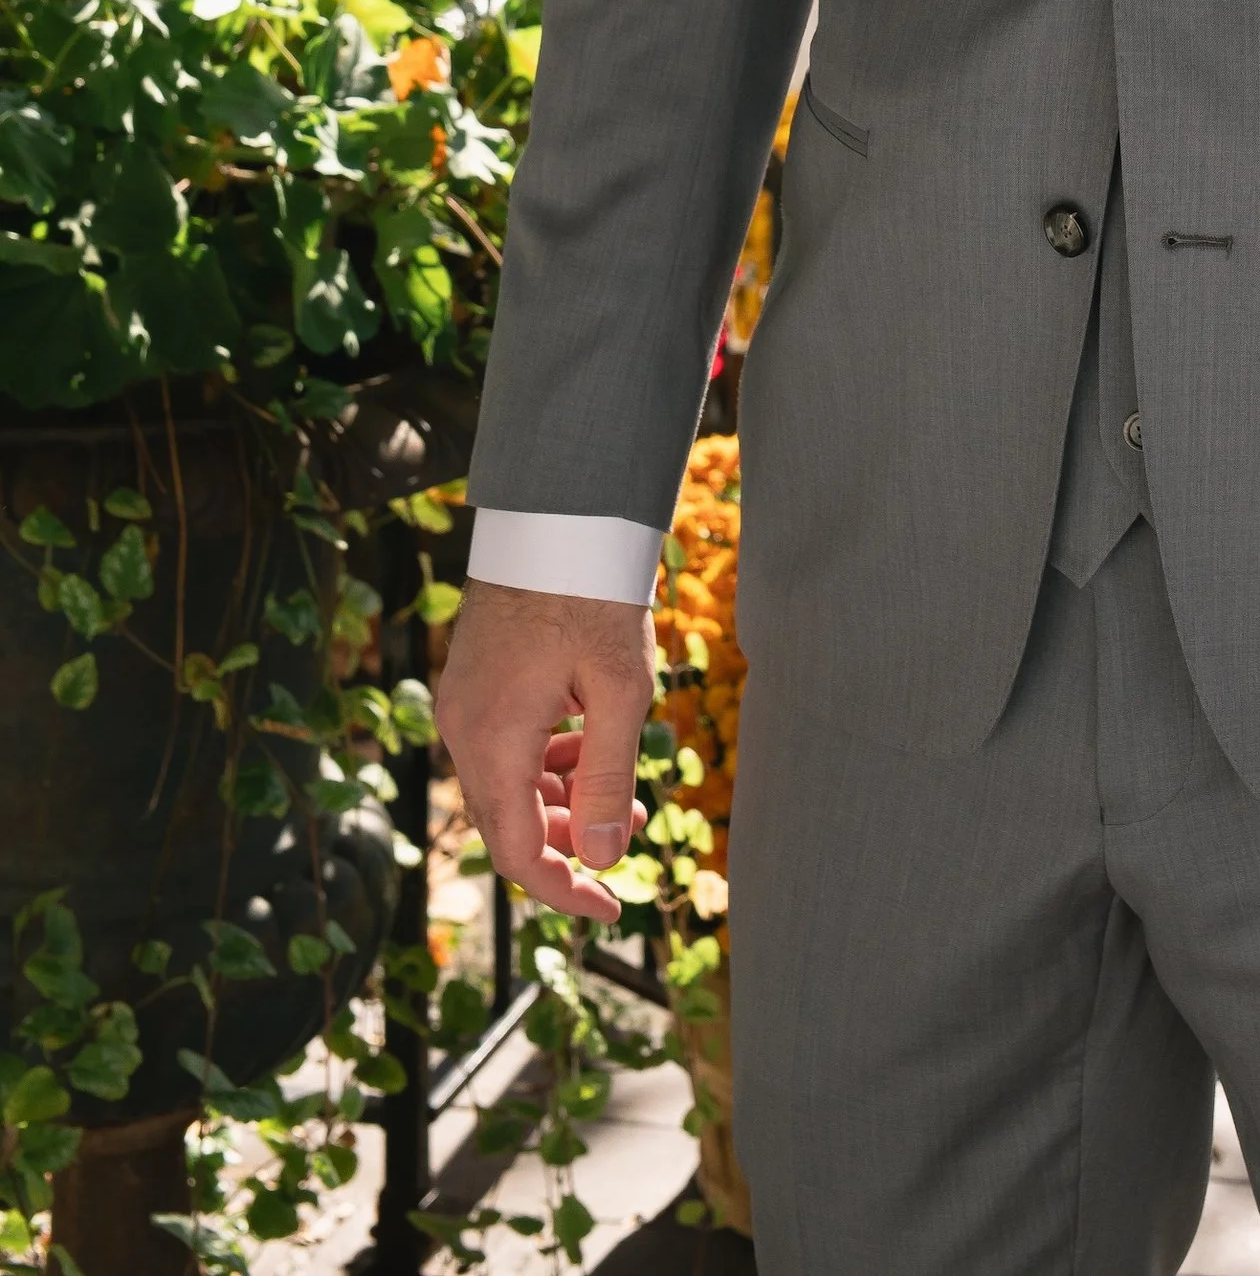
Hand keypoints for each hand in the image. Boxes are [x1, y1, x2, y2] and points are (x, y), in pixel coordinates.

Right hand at [436, 579, 656, 920]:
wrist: (557, 512)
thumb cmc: (593, 591)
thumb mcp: (619, 690)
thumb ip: (609, 779)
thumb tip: (606, 858)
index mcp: (493, 742)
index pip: (519, 854)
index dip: (566, 891)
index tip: (615, 908)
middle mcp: (465, 729)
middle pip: (510, 822)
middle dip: (570, 842)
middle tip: (633, 834)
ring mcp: (466, 702)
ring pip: (508, 785)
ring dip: (561, 801)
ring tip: (623, 793)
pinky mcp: (476, 680)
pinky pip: (504, 747)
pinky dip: (545, 763)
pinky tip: (587, 748)